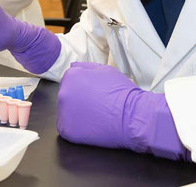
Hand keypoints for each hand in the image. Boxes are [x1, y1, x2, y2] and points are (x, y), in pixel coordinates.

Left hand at [57, 62, 189, 160]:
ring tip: (95, 115)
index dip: (83, 87)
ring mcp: (64, 113)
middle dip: (78, 100)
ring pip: (66, 112)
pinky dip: (77, 129)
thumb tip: (73, 65)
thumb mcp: (105, 70)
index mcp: (71, 77)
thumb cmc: (122, 92)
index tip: (94, 94)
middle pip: (67, 96)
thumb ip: (86, 66)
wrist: (132, 116)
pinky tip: (92, 126)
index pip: (69, 80)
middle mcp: (63, 93)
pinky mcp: (67, 131)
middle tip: (96, 105)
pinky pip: (67, 128)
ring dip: (77, 114)